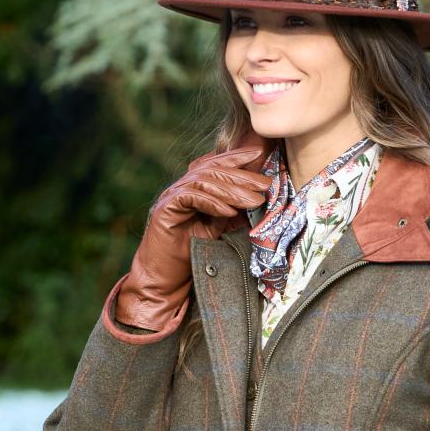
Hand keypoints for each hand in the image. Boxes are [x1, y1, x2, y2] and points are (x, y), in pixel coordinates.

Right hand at [114, 143, 272, 330]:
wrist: (165, 276)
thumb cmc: (189, 254)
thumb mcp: (216, 228)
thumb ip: (229, 211)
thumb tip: (255, 199)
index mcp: (193, 188)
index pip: (215, 165)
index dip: (236, 157)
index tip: (259, 154)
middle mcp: (181, 187)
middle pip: (213, 171)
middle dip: (241, 176)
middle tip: (265, 184)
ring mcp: (171, 196)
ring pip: (204, 182)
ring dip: (232, 191)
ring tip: (254, 201)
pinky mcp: (164, 209)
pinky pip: (191, 197)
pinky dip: (212, 202)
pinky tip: (229, 210)